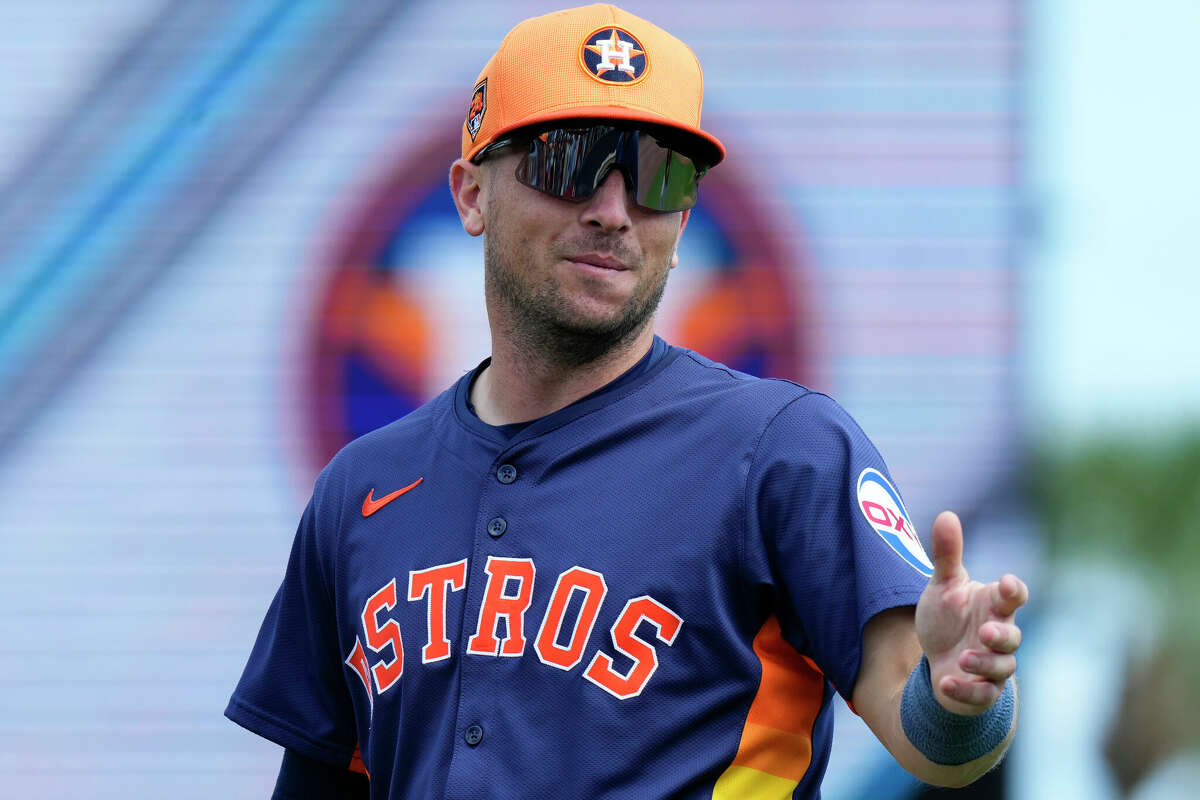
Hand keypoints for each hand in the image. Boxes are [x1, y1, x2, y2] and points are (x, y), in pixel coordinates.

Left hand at [915, 511, 1027, 715]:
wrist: (938, 658)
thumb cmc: (948, 617)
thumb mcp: (942, 586)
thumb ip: (946, 555)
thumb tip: (946, 514)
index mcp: (993, 605)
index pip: (1014, 596)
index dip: (1013, 590)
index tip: (1005, 584)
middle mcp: (998, 635)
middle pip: (1013, 637)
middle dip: (1002, 635)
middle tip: (986, 631)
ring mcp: (992, 665)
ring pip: (1003, 668)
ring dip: (985, 664)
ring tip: (963, 658)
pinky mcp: (981, 690)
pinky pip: (983, 695)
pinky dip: (967, 690)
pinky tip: (947, 682)